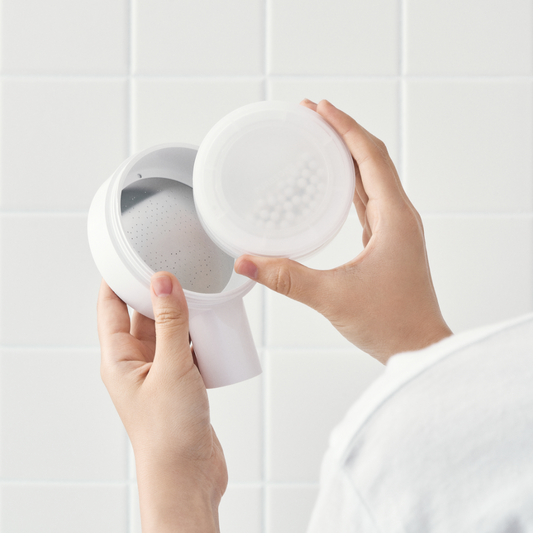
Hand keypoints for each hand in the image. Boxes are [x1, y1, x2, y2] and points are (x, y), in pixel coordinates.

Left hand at [97, 273, 225, 532]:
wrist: (188, 473)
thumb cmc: (169, 432)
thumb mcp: (171, 368)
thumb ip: (169, 323)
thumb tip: (162, 281)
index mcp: (118, 360)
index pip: (109, 308)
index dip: (116, 279)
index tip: (129, 253)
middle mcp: (135, 364)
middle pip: (139, 316)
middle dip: (153, 291)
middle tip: (172, 265)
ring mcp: (157, 373)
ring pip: (165, 331)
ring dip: (178, 313)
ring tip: (195, 290)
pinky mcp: (179, 382)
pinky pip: (184, 348)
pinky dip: (194, 334)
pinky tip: (210, 324)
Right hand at [235, 99, 451, 362]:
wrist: (418, 348)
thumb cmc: (390, 323)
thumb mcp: (332, 297)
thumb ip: (286, 277)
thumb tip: (245, 261)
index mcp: (395, 218)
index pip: (370, 156)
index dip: (345, 128)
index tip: (319, 108)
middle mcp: (400, 216)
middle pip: (372, 159)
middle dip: (343, 132)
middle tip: (311, 116)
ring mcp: (396, 228)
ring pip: (372, 178)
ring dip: (347, 154)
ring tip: (318, 139)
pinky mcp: (388, 241)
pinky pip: (369, 200)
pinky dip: (350, 183)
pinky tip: (331, 183)